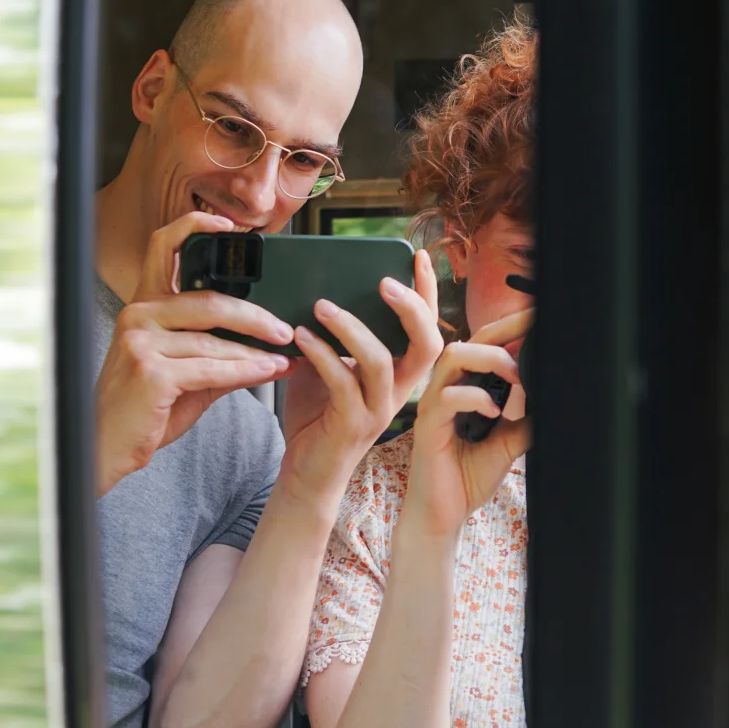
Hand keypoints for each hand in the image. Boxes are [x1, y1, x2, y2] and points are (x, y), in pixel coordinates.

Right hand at [96, 212, 294, 494]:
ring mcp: (140, 341)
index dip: (195, 226)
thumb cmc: (145, 409)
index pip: (164, 247)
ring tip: (283, 357)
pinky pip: (210, 368)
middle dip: (255, 317)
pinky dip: (245, 371)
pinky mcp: (150, 371)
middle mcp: (138, 315)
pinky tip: (267, 372)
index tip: (231, 226)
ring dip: (255, 352)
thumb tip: (273, 350)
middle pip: (209, 301)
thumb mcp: (186, 375)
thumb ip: (222, 356)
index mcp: (143, 305)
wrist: (106, 446)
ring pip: (213, 340)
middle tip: (284, 330)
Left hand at [279, 249, 442, 505]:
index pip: (427, 328)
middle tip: (383, 282)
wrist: (306, 471)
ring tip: (321, 305)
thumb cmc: (318, 415)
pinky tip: (301, 336)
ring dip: (352, 328)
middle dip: (411, 309)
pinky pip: (342, 382)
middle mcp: (398, 391)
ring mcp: (377, 410)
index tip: (415, 256)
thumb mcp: (329, 367)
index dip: (427, 292)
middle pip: (427, 346)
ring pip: (380, 361)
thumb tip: (318, 291)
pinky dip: (322, 354)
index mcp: (400, 373)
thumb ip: (333, 336)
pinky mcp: (352, 424)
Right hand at [403, 308, 533, 538]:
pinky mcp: (427, 425)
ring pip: (454, 357)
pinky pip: (447, 397)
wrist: (444, 514)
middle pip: (471, 338)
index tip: (541, 316)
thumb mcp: (510, 442)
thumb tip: (557, 392)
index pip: (488, 345)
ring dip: (490, 359)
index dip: (512, 326)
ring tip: (515, 376)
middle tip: (534, 327)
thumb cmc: (468, 476)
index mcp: (466, 387)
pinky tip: (496, 413)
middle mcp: (448, 388)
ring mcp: (434, 404)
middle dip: (504, 328)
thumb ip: (527, 416)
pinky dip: (475, 398)